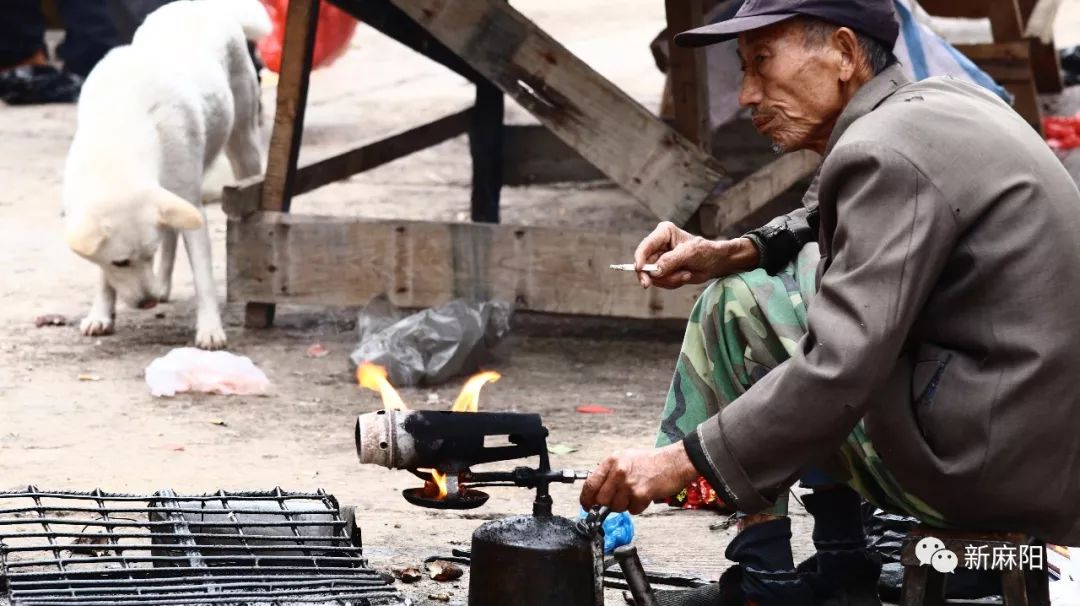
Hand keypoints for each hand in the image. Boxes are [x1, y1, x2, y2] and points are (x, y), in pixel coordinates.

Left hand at [579, 442, 699, 513]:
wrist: (674, 462)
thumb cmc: (651, 461)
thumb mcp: (625, 458)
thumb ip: (609, 472)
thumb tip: (595, 490)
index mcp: (611, 461)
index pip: (590, 484)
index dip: (586, 498)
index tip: (586, 505)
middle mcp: (618, 471)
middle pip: (601, 500)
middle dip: (608, 504)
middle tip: (618, 499)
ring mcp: (629, 483)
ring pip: (616, 507)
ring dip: (625, 505)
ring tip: (635, 493)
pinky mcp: (641, 494)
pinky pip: (632, 510)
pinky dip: (638, 507)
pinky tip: (645, 495)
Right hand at [633, 222, 759, 288]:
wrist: (717, 263)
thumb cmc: (706, 251)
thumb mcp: (690, 253)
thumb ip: (671, 261)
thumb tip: (655, 271)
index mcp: (663, 233)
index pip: (645, 246)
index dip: (639, 258)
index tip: (639, 269)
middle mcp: (659, 245)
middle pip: (644, 264)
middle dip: (653, 275)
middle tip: (647, 285)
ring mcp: (660, 259)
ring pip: (653, 276)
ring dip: (669, 279)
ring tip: (686, 274)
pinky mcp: (663, 271)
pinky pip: (661, 282)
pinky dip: (672, 283)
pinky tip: (685, 276)